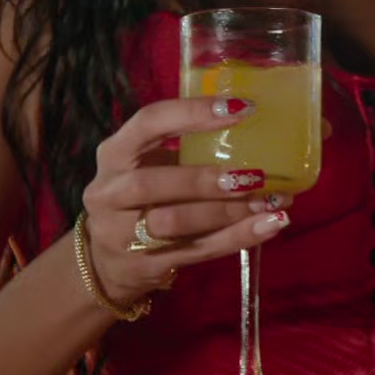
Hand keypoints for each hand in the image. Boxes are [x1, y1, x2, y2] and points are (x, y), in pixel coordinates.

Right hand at [79, 96, 296, 307]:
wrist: (104, 263)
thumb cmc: (139, 199)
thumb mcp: (149, 166)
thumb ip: (186, 151)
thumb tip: (259, 135)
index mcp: (114, 154)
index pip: (147, 123)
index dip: (191, 113)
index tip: (242, 109)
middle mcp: (110, 193)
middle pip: (149, 184)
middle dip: (203, 179)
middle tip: (253, 176)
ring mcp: (121, 235)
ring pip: (174, 223)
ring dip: (228, 211)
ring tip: (270, 202)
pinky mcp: (145, 266)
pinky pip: (197, 251)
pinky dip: (237, 237)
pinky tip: (269, 225)